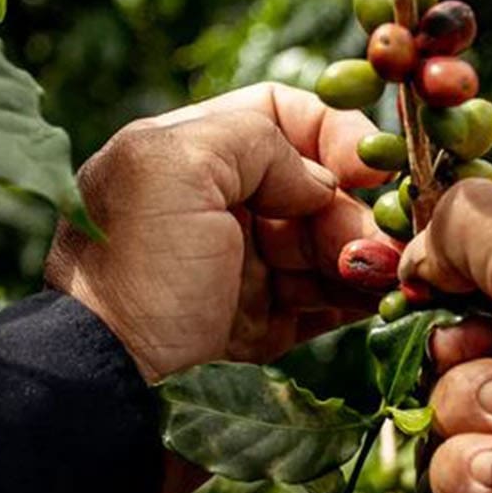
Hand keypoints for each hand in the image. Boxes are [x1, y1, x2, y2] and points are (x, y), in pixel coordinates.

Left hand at [45, 82, 392, 380]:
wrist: (104, 378)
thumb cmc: (134, 264)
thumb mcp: (177, 167)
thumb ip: (256, 142)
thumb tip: (320, 184)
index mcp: (189, 153)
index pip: (278, 114)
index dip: (331, 132)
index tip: (369, 167)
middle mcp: (215, 205)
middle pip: (313, 186)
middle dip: (354, 208)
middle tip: (377, 242)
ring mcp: (236, 268)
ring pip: (326, 245)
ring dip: (364, 254)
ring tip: (387, 275)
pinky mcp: (254, 326)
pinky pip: (321, 300)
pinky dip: (355, 297)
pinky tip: (381, 298)